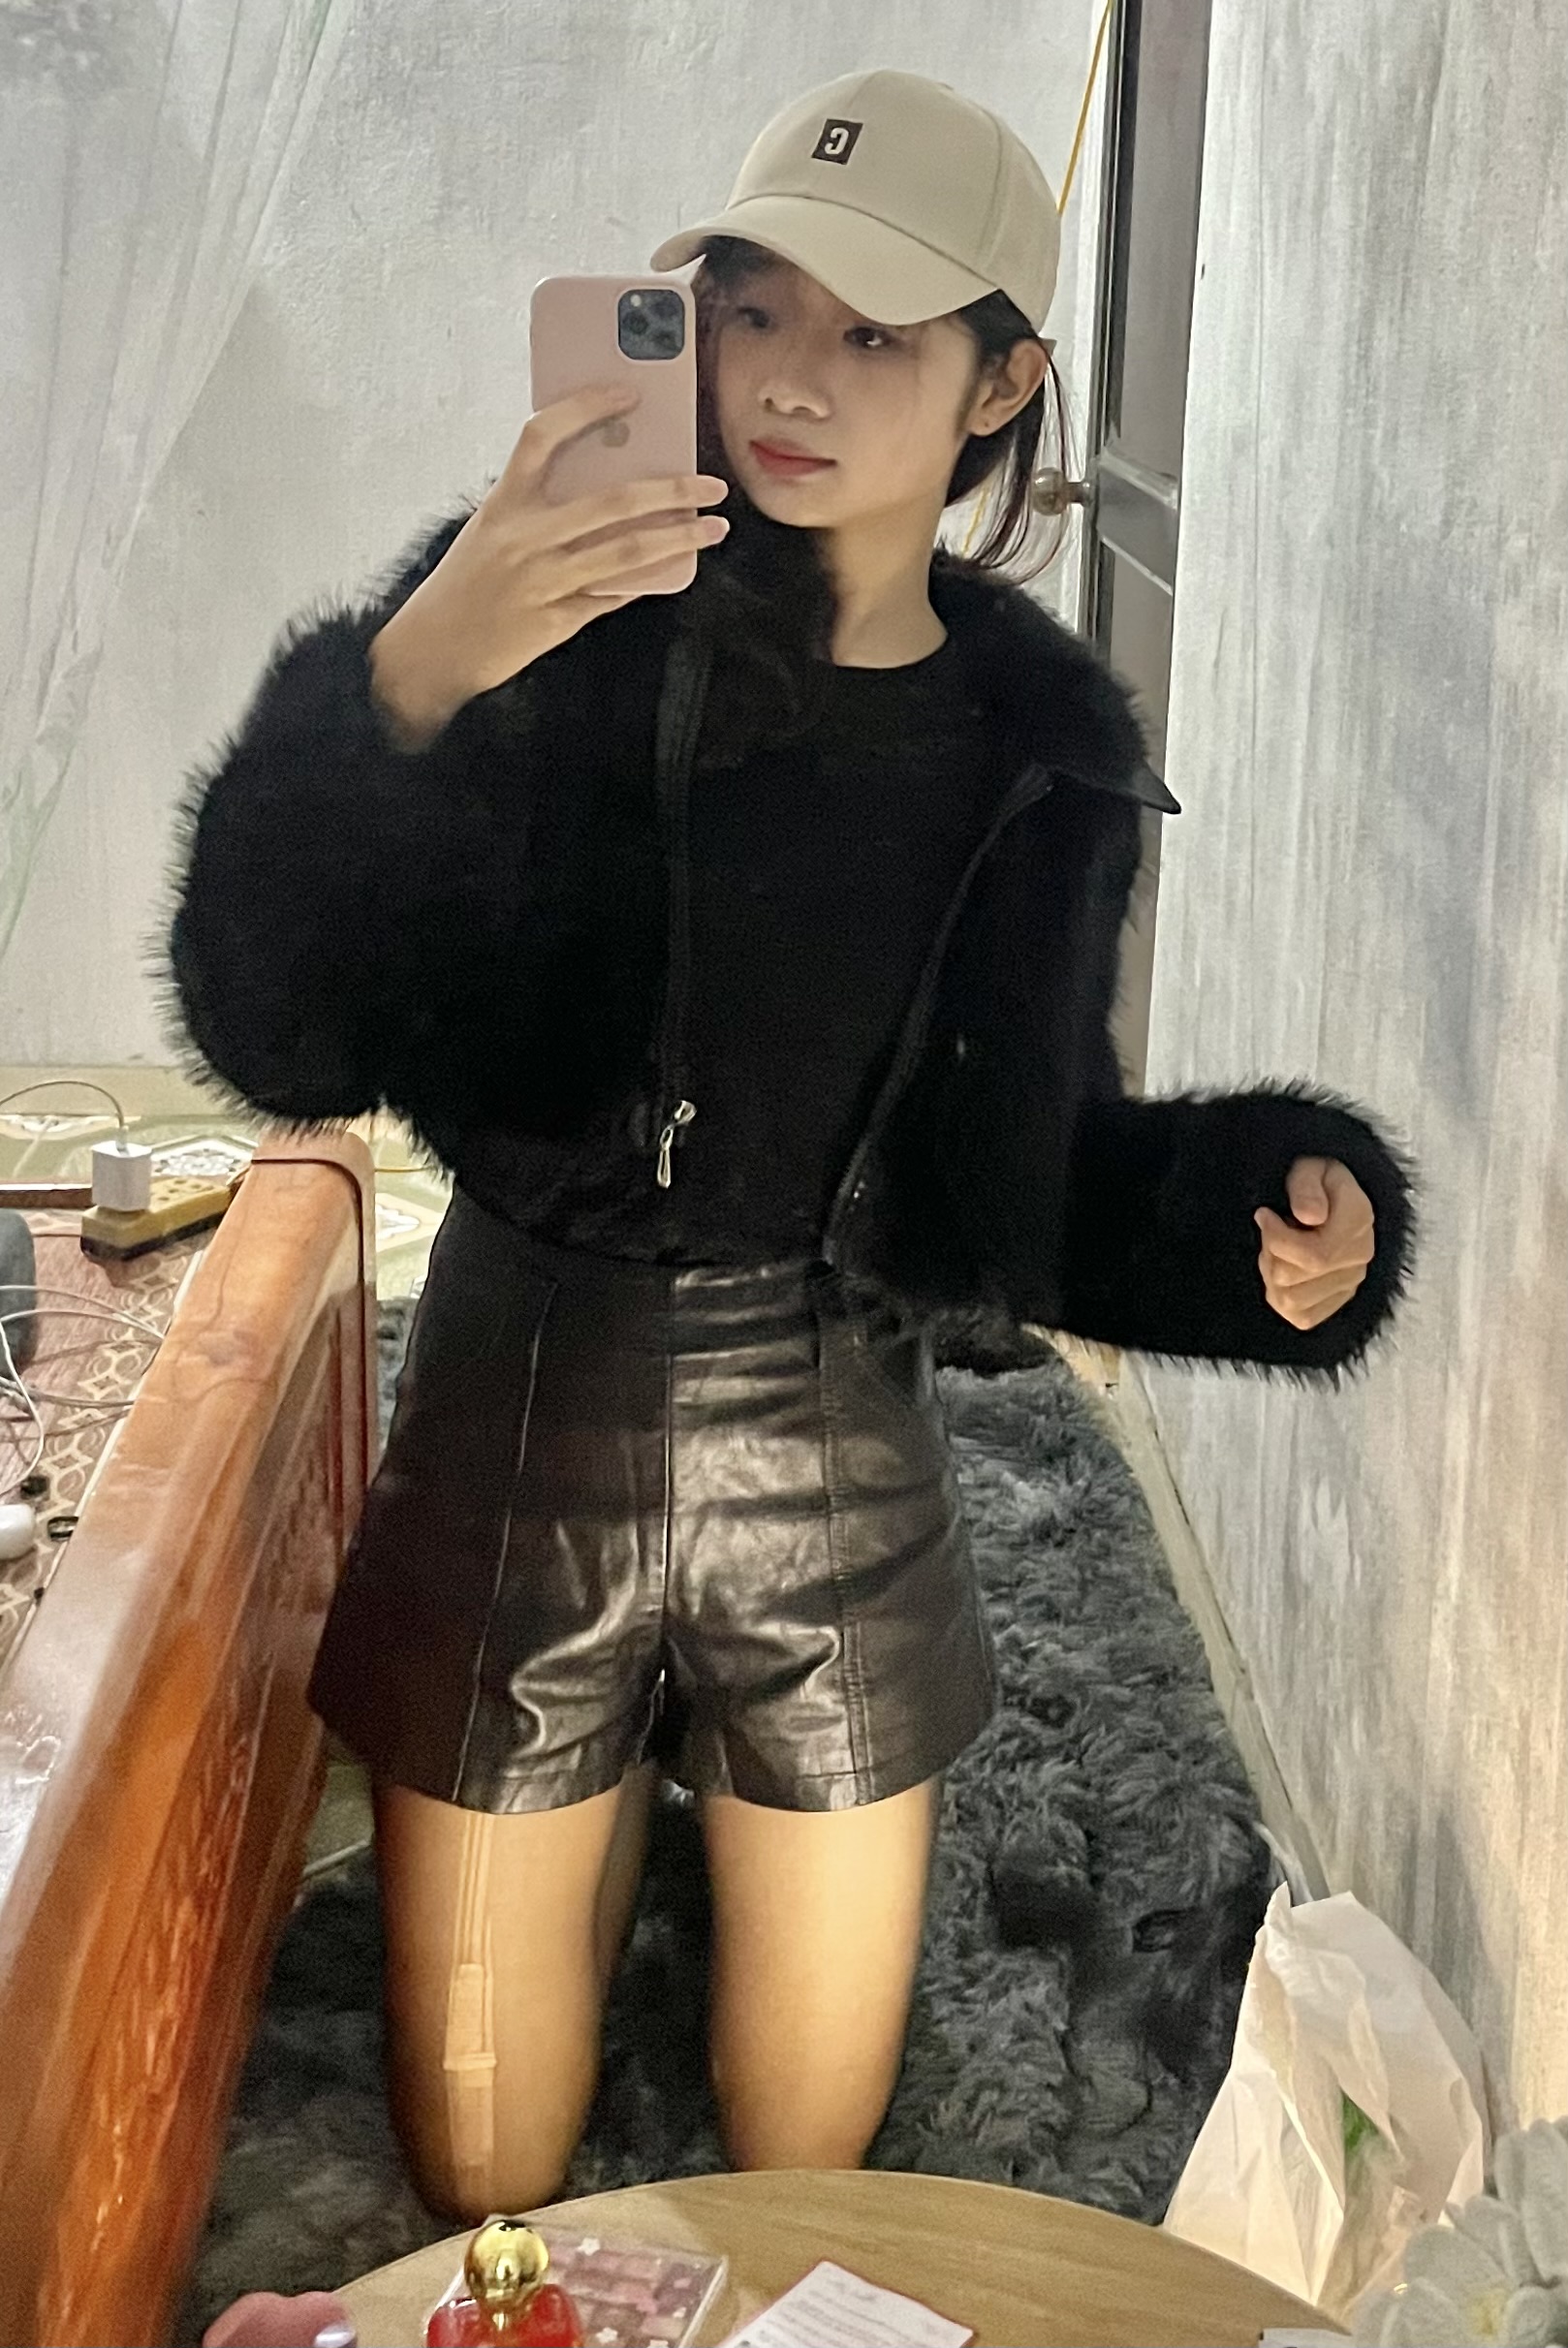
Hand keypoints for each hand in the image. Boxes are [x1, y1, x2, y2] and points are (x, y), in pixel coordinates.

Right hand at [375, 383, 729, 710]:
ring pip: (628, 552)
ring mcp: (544, 581)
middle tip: (712, 485)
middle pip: (612, 501)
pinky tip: (675, 568)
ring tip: (714, 528)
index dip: (585, 408)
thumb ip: (538, 507)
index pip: (541, 437)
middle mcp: (524, 538)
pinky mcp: (557, 620)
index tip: (628, 395)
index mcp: (503, 503)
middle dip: (672, 489)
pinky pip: (615, 594)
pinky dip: (647, 579)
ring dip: (680, 538)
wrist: (432, 650)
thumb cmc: (466, 583)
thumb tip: (609, 483)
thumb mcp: (491, 529)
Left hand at [1254, 1157, 1375, 1328]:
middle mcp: (1360, 1256)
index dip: (1276, 1239)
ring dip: (1271, 1275)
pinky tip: (1281, 1272)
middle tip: (1270, 1230)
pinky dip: (1281, 1297)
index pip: (1314, 1256)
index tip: (1264, 1214)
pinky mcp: (1339, 1299)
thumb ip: (1307, 1187)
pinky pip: (1301, 1317)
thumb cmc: (1316, 1180)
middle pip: (1293, 1279)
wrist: (1334, 1194)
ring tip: (1276, 1250)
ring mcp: (1351, 1282)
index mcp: (1358, 1220)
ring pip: (1291, 1301)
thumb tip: (1309, 1216)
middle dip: (1269, 1253)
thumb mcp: (1309, 1168)